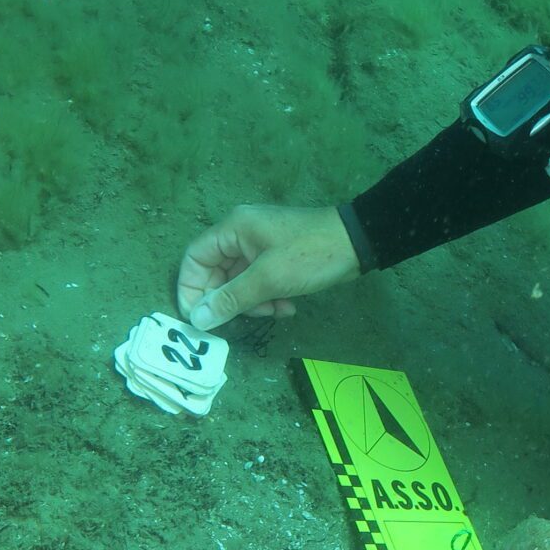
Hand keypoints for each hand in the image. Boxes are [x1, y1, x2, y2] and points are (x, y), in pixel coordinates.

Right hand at [176, 205, 361, 331]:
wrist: (359, 243)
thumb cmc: (311, 255)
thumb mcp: (269, 279)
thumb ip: (231, 299)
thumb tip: (198, 318)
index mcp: (234, 229)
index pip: (194, 258)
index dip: (190, 289)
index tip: (197, 317)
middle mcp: (242, 233)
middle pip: (217, 272)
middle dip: (229, 299)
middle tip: (240, 320)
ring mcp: (261, 245)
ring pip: (241, 281)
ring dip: (253, 302)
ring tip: (274, 311)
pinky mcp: (279, 257)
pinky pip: (261, 281)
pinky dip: (270, 297)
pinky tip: (287, 307)